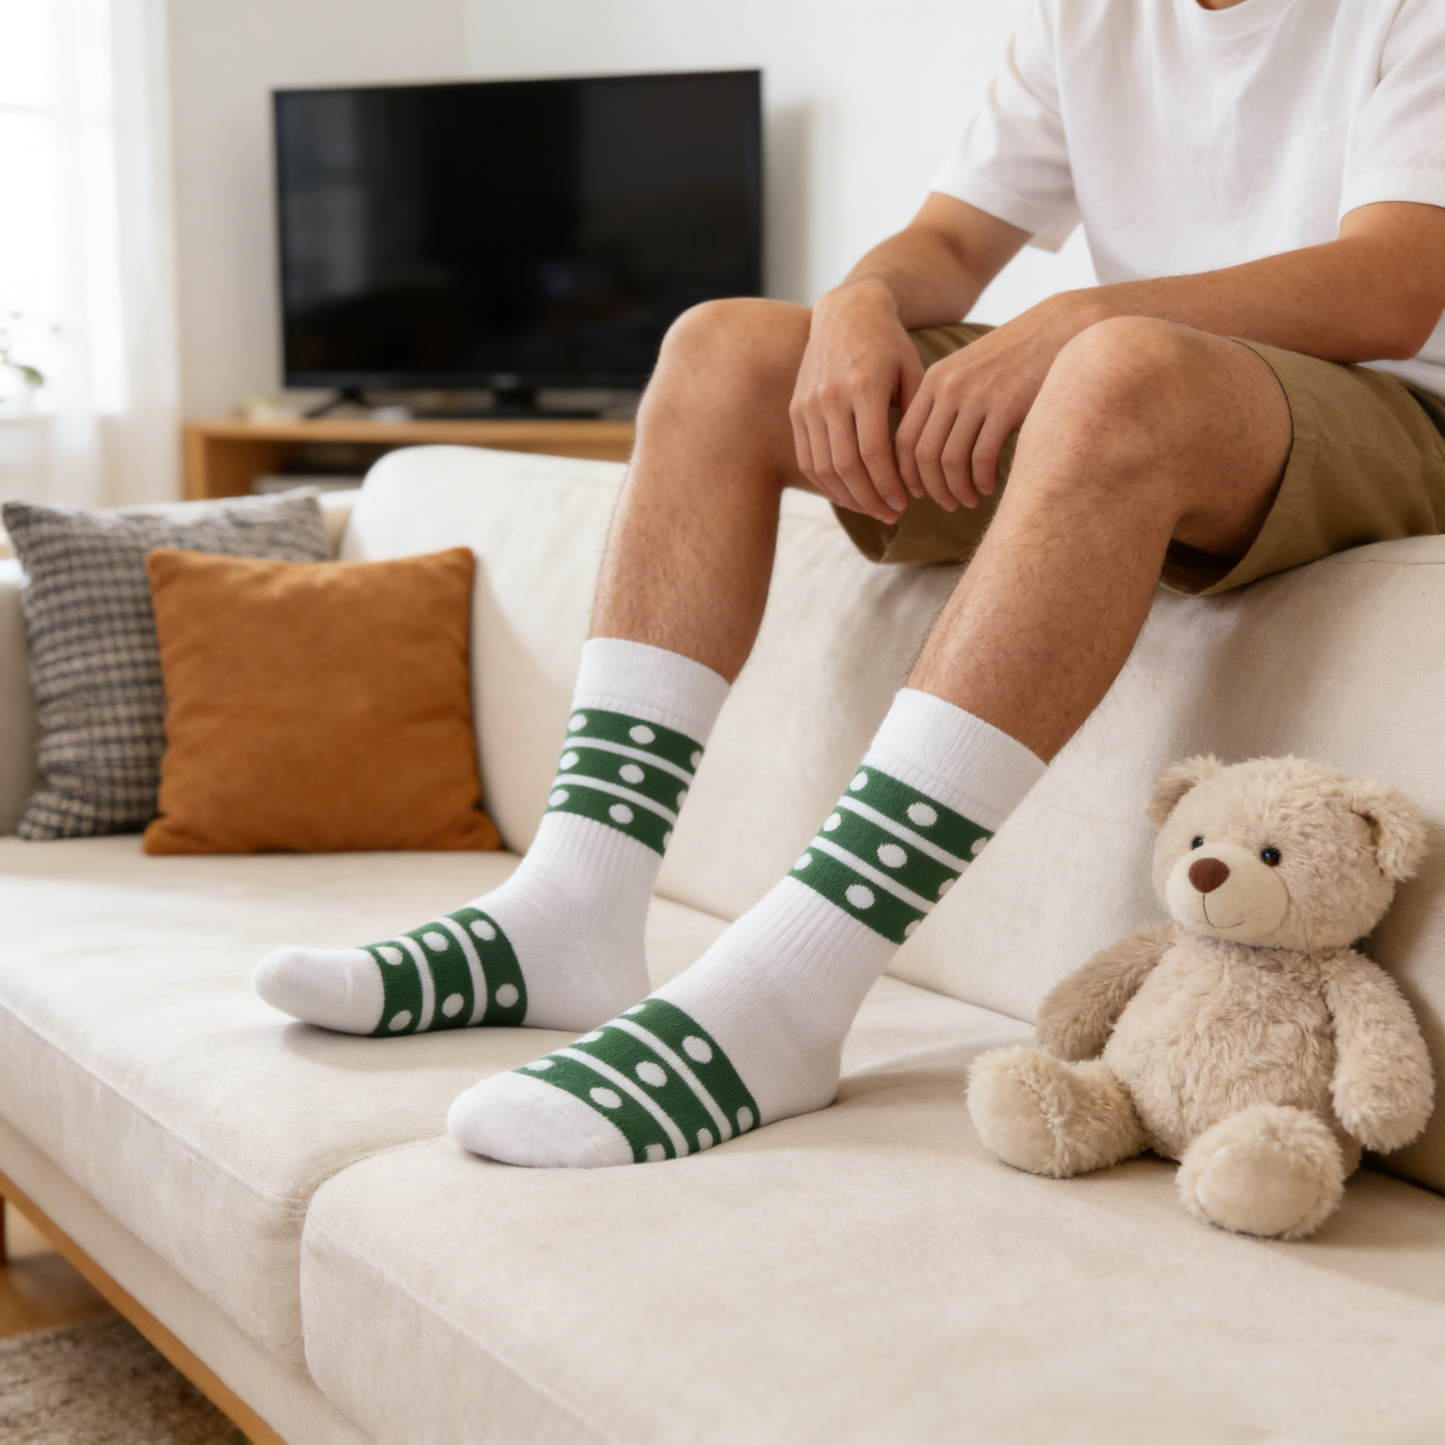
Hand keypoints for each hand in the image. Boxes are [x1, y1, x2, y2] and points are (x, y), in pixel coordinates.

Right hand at [789, 280, 924, 522]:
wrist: (847, 312)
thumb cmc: (889, 344)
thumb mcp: (913, 374)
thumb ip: (915, 419)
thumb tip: (919, 473)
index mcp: (864, 385)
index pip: (872, 452)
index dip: (888, 484)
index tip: (905, 503)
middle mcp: (830, 395)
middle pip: (845, 465)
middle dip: (870, 498)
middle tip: (892, 515)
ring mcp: (808, 403)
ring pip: (822, 467)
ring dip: (848, 497)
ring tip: (873, 509)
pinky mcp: (796, 409)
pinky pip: (807, 458)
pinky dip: (827, 484)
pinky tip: (849, 494)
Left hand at [896, 292, 1104, 510]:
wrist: (1060, 330)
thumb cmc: (1015, 360)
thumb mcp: (970, 372)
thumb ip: (947, 403)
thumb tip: (930, 454)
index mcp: (935, 379)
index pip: (905, 438)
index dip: (907, 473)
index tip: (918, 493)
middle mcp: (950, 387)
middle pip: (924, 455)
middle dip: (932, 488)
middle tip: (948, 504)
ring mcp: (977, 396)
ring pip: (950, 461)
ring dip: (958, 490)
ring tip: (970, 499)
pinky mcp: (1006, 407)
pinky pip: (981, 458)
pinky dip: (981, 480)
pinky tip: (990, 486)